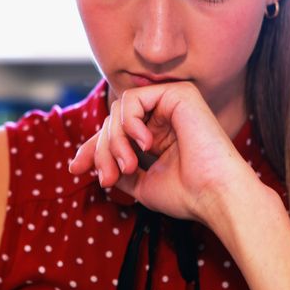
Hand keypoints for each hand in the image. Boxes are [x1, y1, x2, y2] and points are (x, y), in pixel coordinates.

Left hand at [69, 81, 256, 224]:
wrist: (214, 195)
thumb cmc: (187, 195)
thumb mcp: (142, 184)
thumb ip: (119, 170)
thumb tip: (92, 163)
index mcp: (159, 136)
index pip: (117, 133)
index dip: (93, 148)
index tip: (75, 168)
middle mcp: (164, 117)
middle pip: (113, 122)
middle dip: (102, 150)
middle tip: (108, 177)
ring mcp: (171, 103)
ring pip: (119, 109)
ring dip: (114, 141)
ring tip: (129, 165)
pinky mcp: (178, 93)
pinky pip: (133, 98)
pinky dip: (129, 123)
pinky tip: (145, 143)